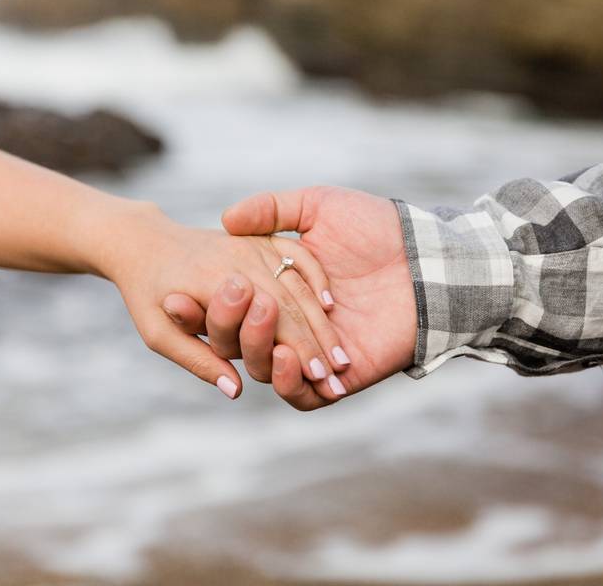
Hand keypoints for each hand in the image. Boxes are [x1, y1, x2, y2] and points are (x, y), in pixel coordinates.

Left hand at [99, 202, 348, 399]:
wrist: (142, 240)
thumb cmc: (145, 292)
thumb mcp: (157, 333)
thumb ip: (196, 360)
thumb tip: (236, 389)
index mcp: (213, 282)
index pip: (271, 321)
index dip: (297, 352)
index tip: (319, 382)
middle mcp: (238, 260)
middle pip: (291, 304)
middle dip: (318, 342)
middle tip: (340, 377)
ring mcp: (252, 245)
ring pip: (297, 284)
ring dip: (323, 321)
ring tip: (342, 356)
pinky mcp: (260, 237)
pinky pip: (297, 256)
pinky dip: (316, 279)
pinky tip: (329, 305)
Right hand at [165, 187, 416, 408]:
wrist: (428, 257)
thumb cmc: (377, 228)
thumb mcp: (318, 207)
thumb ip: (272, 210)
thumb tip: (226, 218)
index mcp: (279, 289)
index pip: (230, 306)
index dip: (200, 305)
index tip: (174, 295)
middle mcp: (291, 324)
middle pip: (238, 341)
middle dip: (220, 326)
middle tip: (214, 306)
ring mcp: (315, 352)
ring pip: (266, 370)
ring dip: (252, 352)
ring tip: (257, 321)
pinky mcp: (341, 376)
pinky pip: (304, 396)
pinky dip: (288, 382)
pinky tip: (283, 357)